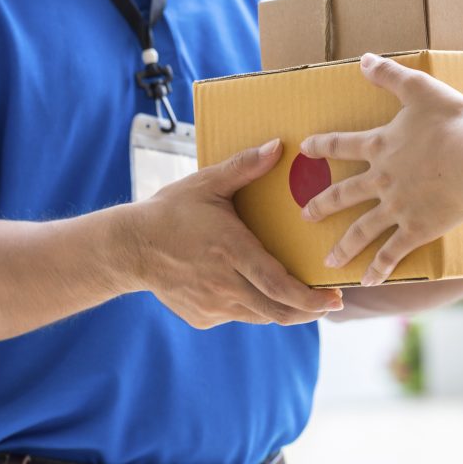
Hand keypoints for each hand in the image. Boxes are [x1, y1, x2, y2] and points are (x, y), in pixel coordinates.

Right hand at [125, 139, 343, 327]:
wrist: (128, 247)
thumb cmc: (171, 211)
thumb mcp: (207, 184)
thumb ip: (244, 167)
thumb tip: (279, 146)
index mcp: (232, 251)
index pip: (279, 286)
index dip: (310, 298)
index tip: (334, 299)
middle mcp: (224, 284)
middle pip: (277, 311)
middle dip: (309, 311)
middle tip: (330, 303)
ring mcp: (212, 305)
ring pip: (260, 316)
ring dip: (284, 309)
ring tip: (300, 297)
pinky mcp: (202, 317)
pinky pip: (237, 315)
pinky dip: (253, 306)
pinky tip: (254, 289)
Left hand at [299, 53, 462, 285]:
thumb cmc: (455, 125)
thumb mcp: (422, 90)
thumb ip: (391, 76)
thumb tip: (363, 60)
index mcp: (380, 146)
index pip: (341, 144)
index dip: (321, 145)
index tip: (304, 149)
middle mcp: (380, 180)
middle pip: (343, 194)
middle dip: (322, 205)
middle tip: (305, 216)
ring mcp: (396, 208)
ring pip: (361, 230)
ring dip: (343, 246)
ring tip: (328, 261)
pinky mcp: (416, 230)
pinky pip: (391, 253)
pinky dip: (379, 269)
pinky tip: (368, 282)